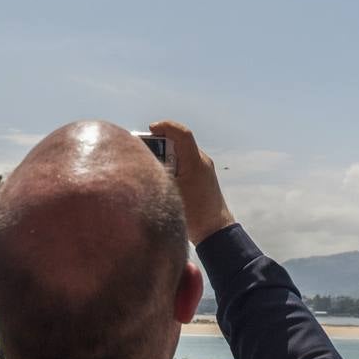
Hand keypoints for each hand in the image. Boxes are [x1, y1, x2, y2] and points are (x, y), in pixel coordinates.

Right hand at [149, 119, 234, 244]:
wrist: (216, 231)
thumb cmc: (194, 214)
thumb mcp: (171, 194)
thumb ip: (157, 175)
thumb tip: (143, 164)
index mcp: (195, 162)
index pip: (182, 133)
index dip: (165, 126)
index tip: (151, 129)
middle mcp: (201, 161)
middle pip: (178, 142)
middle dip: (160, 143)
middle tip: (143, 152)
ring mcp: (203, 169)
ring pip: (180, 153)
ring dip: (165, 156)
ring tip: (150, 167)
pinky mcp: (201, 177)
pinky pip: (184, 163)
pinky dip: (172, 165)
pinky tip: (161, 178)